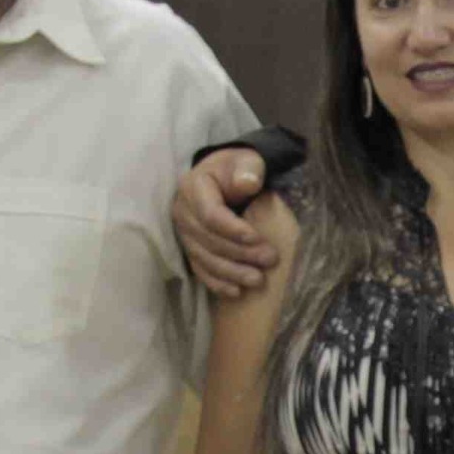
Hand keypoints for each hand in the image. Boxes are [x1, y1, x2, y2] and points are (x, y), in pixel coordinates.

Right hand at [174, 146, 280, 298]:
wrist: (224, 177)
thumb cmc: (237, 169)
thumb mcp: (246, 161)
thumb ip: (248, 168)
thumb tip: (248, 183)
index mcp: (193, 187)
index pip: (210, 214)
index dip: (233, 229)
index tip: (258, 237)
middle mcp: (183, 211)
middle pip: (209, 239)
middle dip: (240, 253)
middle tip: (270, 259)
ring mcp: (184, 232)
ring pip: (205, 258)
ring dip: (232, 272)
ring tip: (258, 279)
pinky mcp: (189, 247)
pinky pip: (200, 269)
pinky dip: (217, 282)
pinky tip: (236, 292)